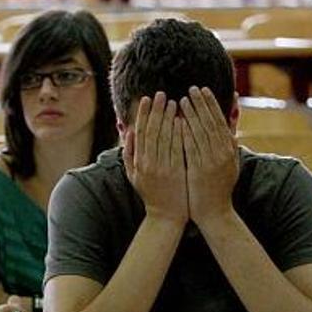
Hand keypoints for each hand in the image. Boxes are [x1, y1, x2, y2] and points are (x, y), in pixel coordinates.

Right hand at [123, 91, 188, 224]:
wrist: (166, 217)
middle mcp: (149, 164)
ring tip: (174, 102)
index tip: (147, 98)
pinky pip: (178, 148)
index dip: (143, 114)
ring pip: (166, 137)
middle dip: (157, 110)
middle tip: (161, 94)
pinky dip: (180, 133)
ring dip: (169, 117)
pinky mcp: (177, 172)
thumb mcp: (134, 176)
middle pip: (152, 131)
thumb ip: (129, 154)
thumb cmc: (151, 195)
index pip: (140, 132)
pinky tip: (183, 120)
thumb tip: (128, 132)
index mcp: (138, 162)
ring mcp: (163, 168)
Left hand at [179, 86, 238, 225]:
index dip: (211, 104)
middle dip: (201, 104)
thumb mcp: (231, 162)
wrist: (215, 212)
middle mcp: (222, 153)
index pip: (219, 121)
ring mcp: (211, 162)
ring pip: (201, 133)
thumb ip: (230, 141)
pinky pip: (191, 149)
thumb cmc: (219, 187)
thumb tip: (232, 119)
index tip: (203, 89)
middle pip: (210, 123)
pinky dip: (185, 134)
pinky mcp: (199, 171)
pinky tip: (178, 122)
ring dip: (192, 114)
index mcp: (229, 150)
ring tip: (182, 99)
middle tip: (192, 88)